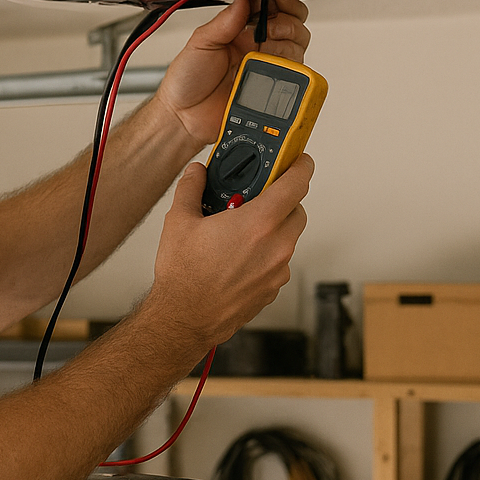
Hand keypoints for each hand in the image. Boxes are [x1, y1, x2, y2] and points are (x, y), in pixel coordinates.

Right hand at [148, 154, 312, 346]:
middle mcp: (276, 246)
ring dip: (273, 228)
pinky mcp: (273, 288)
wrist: (184, 319)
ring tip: (239, 232)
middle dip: (282, 200)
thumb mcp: (179, 221)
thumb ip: (191, 188)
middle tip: (255, 199)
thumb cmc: (183, 276)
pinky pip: (279, 261)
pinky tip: (238, 257)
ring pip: (288, 237)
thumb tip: (197, 172)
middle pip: (297, 209)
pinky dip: (267, 253)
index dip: (300, 166)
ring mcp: (278, 270)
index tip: (298, 160)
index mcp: (258, 222)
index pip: (297, 183)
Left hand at [154, 0, 310, 148]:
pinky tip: (269, 69)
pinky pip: (293, 75)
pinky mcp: (272, 89)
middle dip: (287, 21)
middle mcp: (257, 47)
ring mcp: (266, 68)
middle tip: (267, 29)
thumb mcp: (200, 43)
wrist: (185, 116)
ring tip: (263, 50)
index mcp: (241, 31)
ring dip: (286, 43)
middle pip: (294, 26)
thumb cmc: (187, 81)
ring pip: (297, 48)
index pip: (273, 8)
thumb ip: (224, 21)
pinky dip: (288, 68)